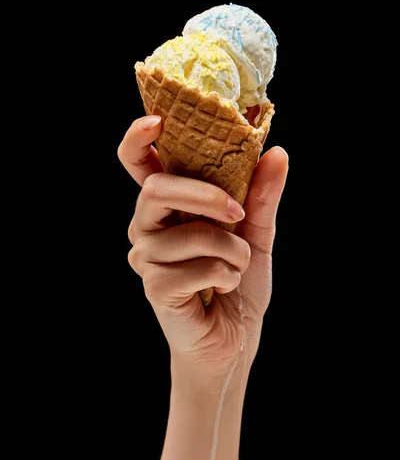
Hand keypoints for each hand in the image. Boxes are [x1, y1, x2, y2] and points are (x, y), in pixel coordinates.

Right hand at [118, 115, 287, 394]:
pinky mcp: (155, 288)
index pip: (139, 165)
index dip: (138, 138)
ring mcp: (147, 259)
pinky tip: (223, 288)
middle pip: (157, 190)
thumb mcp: (256, 234)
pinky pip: (195, 268)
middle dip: (205, 196)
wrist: (233, 339)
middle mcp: (148, 228)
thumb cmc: (238, 285)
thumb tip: (277, 152)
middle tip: (238, 213)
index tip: (159, 120)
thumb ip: (261, 196)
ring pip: (189, 234)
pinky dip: (225, 277)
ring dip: (230, 251)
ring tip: (237, 268)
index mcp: (169, 208)